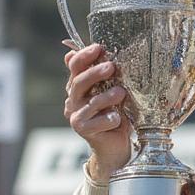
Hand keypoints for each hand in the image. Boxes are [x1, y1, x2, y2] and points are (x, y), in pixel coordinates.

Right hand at [63, 42, 131, 179]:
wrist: (115, 147)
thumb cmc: (115, 116)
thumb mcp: (111, 93)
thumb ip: (104, 76)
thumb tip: (90, 51)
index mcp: (78, 87)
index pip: (75, 67)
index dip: (84, 56)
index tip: (98, 48)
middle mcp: (73, 100)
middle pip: (79, 82)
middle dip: (95, 73)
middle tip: (111, 67)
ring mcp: (75, 116)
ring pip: (90, 102)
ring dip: (107, 96)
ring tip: (121, 93)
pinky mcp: (82, 130)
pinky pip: (97, 122)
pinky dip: (110, 119)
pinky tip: (118, 119)